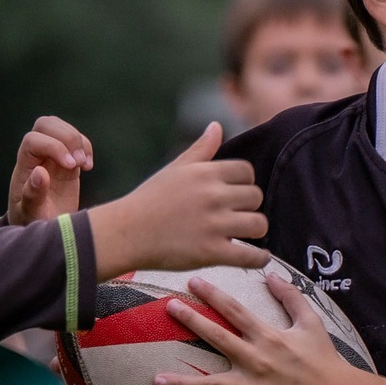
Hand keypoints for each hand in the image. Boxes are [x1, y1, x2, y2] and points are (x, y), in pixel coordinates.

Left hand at [8, 115, 92, 224]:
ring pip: (61, 127)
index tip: (72, 166)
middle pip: (45, 124)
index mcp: (23, 167)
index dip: (53, 147)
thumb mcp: (31, 215)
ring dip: (78, 140)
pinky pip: (76, 140)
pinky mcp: (67, 162)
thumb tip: (40, 172)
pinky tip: (88, 166)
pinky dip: (86, 147)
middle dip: (66, 136)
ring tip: (85, 165)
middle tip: (79, 162)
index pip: (33, 140)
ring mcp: (51, 156)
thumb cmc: (33, 223)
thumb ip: (33, 196)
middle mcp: (35, 157)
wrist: (42, 229)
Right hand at [89, 124, 267, 276]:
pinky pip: (250, 256)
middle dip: (249, 207)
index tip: (235, 196)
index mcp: (205, 173)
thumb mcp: (175, 168)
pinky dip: (259, 258)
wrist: (126, 233)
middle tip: (237, 217)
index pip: (247, 172)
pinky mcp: (211, 252)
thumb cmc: (149, 200)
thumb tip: (217, 125)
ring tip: (247, 236)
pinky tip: (259, 257)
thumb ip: (201, 149)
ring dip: (256, 232)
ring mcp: (213, 225)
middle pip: (255, 197)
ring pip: (258, 225)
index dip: (244, 184)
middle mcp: (212, 196)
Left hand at [158, 273, 355, 384]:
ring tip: (156, 381)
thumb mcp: (311, 322)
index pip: (235, 309)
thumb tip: (272, 273)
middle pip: (217, 338)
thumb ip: (290, 296)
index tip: (192, 282)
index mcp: (268, 336)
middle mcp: (256, 359)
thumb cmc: (325, 358)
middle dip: (192, 321)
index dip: (213, 294)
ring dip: (182, 384)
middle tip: (168, 308)